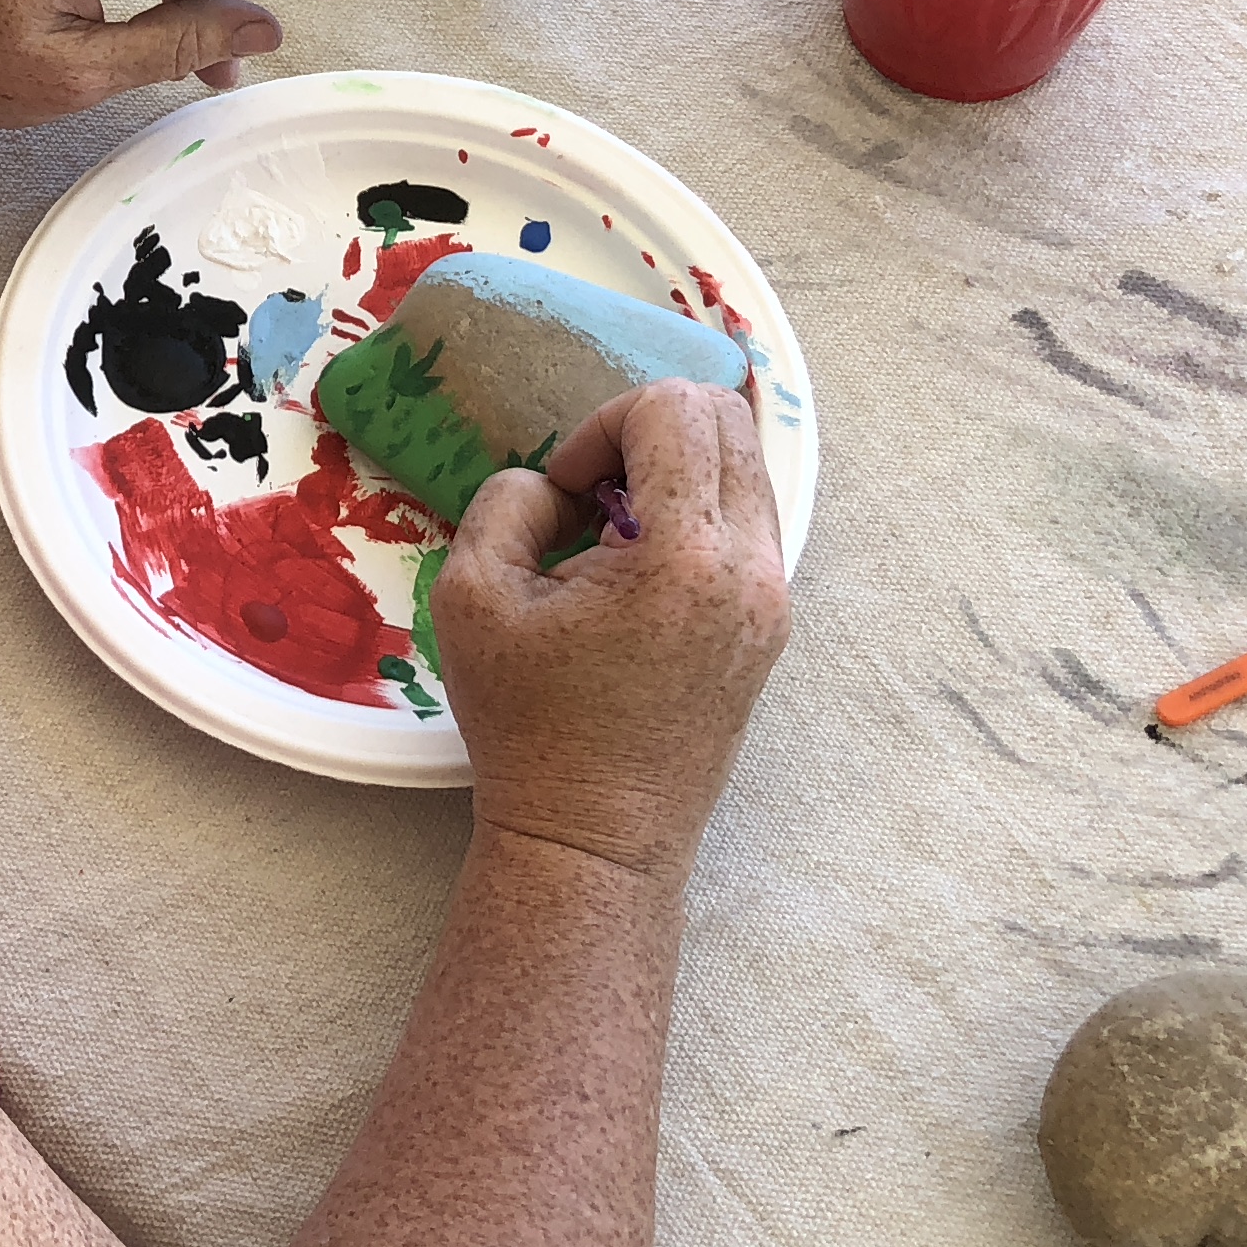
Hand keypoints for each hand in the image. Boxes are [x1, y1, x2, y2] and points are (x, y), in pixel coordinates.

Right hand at [437, 381, 788, 884]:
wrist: (595, 837)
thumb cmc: (529, 726)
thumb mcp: (472, 597)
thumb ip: (508, 501)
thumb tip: (556, 486)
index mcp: (685, 556)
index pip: (676, 409)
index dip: (602, 425)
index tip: (564, 492)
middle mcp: (751, 568)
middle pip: (727, 418)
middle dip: (645, 432)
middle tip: (588, 498)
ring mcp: (773, 599)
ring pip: (743, 466)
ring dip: (671, 473)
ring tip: (611, 543)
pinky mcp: (771, 624)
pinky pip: (746, 522)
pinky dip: (691, 516)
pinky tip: (636, 576)